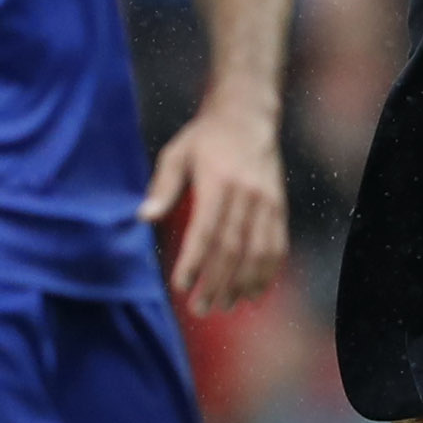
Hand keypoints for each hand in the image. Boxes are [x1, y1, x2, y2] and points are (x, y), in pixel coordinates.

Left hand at [139, 82, 287, 314]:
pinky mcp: (279, 206)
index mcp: (218, 182)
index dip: (194, 262)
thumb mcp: (177, 153)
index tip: (181, 285)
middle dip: (217, 283)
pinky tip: (255, 291)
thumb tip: (143, 217)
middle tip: (201, 308)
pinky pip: (277, 245)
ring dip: (242, 284)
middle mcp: (246, 194)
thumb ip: (162, 187)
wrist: (247, 114)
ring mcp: (267, 201)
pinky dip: (267, 272)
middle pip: (232, 249)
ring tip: (226, 306)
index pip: (205, 231)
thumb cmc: (205, 136)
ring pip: (257, 252)